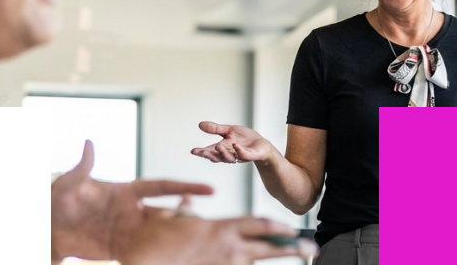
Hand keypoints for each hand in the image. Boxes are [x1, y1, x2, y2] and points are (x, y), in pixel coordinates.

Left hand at [51, 141, 213, 261]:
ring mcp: (128, 231)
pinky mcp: (120, 249)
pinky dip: (154, 257)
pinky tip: (168, 260)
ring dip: (174, 238)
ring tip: (194, 245)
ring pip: (159, 235)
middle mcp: (132, 210)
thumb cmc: (57, 200)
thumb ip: (81, 167)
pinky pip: (141, 254)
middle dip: (187, 216)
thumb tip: (88, 143)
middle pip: (167, 212)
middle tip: (208, 222)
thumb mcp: (68, 183)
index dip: (184, 187)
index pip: (161, 187)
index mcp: (126, 191)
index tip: (209, 189)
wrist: (48, 229)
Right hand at [118, 211, 318, 264]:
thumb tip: (187, 198)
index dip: (280, 227)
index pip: (260, 225)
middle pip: (270, 247)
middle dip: (293, 247)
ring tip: (298, 259)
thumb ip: (185, 208)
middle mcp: (229, 248)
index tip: (293, 229)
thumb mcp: (172, 219)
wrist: (145, 261)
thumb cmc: (155, 240)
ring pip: (258, 262)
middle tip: (311, 248)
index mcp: (222, 228)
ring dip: (277, 260)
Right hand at [191, 122, 274, 163]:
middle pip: (217, 156)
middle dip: (208, 154)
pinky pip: (244, 155)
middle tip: (200, 152)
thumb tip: (200, 124)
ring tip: (218, 146)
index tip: (193, 151)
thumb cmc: (245, 138)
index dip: (202, 152)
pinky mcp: (250, 155)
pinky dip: (239, 151)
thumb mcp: (229, 130)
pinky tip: (235, 145)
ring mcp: (239, 156)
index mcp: (223, 148)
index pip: (210, 151)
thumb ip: (215, 129)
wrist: (261, 144)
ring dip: (223, 153)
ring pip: (229, 158)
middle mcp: (229, 154)